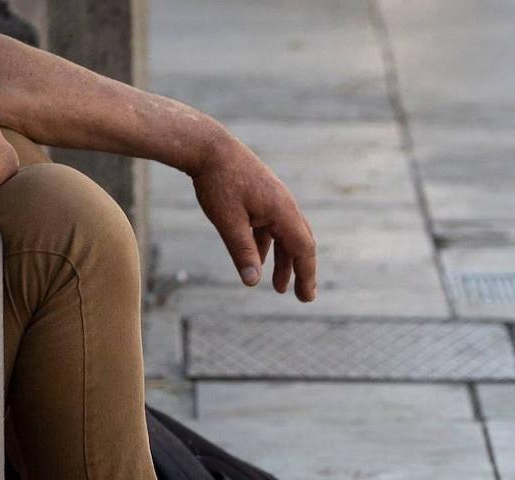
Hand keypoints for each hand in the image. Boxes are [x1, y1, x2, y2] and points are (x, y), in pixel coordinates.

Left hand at [191, 134, 316, 301]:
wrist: (208, 147)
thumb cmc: (219, 182)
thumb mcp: (228, 222)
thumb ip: (243, 252)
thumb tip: (253, 282)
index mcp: (282, 211)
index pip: (303, 249)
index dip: (306, 275)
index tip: (306, 298)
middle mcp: (284, 205)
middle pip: (300, 243)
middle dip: (301, 271)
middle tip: (302, 297)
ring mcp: (273, 200)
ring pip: (285, 237)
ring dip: (283, 261)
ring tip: (278, 287)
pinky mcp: (261, 197)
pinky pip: (271, 228)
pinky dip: (269, 247)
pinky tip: (258, 261)